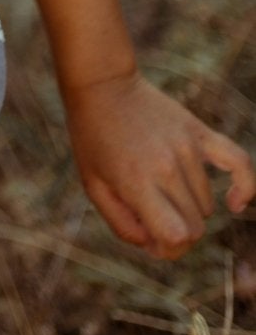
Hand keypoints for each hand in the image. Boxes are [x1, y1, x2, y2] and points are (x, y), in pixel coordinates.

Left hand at [63, 69, 254, 259]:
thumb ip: (123, 225)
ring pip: (207, 205)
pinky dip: (245, 188)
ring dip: (189, 209)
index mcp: (138, 182)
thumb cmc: (92, 138)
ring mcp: (188, 148)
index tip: (151, 240)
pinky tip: (235, 202)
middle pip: (195, 228)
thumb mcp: (93, 186)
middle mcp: (168, 167)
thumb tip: (157, 245)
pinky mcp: (200, 132)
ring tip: (160, 191)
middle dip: (178, 235)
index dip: (167, 250)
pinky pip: (240, 163)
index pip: (176, 237)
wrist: (102, 85)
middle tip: (155, 220)